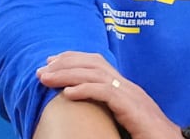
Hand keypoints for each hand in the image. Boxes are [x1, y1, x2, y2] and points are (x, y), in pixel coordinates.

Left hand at [37, 51, 181, 138]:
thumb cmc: (147, 134)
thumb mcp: (123, 117)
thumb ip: (107, 107)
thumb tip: (83, 107)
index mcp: (124, 86)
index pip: (96, 63)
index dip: (72, 59)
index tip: (51, 63)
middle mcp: (127, 85)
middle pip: (93, 63)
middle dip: (65, 63)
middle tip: (42, 69)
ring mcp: (130, 94)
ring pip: (95, 74)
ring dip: (67, 75)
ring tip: (47, 79)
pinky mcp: (132, 107)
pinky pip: (105, 93)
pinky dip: (85, 90)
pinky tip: (68, 93)